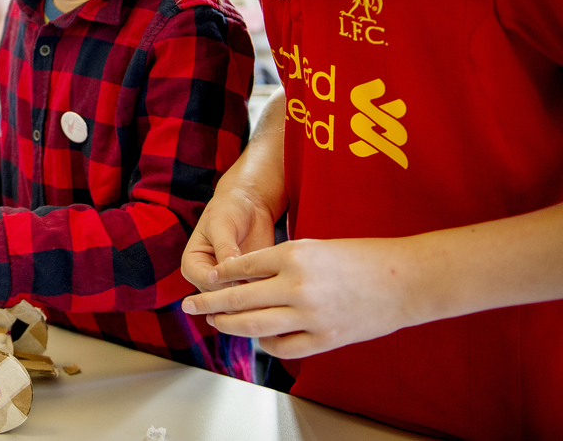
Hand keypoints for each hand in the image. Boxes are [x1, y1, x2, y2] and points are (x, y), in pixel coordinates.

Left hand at [180, 237, 415, 358]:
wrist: (405, 281)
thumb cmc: (361, 257)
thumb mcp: (313, 247)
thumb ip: (278, 263)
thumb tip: (242, 278)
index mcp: (294, 255)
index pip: (242, 267)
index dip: (220, 275)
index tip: (205, 279)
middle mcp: (298, 286)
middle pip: (239, 298)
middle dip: (209, 304)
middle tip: (189, 305)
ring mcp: (311, 316)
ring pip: (254, 326)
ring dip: (229, 325)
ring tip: (214, 322)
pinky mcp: (325, 339)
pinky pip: (282, 346)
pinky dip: (265, 343)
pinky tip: (257, 338)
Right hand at [182, 182, 278, 292]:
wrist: (250, 204)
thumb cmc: (229, 209)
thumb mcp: (222, 225)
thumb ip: (224, 249)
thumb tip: (228, 273)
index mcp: (193, 264)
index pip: (204, 282)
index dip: (223, 284)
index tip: (243, 279)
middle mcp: (207, 278)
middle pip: (220, 298)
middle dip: (240, 295)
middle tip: (262, 288)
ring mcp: (228, 283)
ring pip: (238, 302)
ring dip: (254, 299)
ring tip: (271, 286)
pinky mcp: (247, 283)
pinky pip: (254, 297)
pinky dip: (265, 295)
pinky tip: (277, 287)